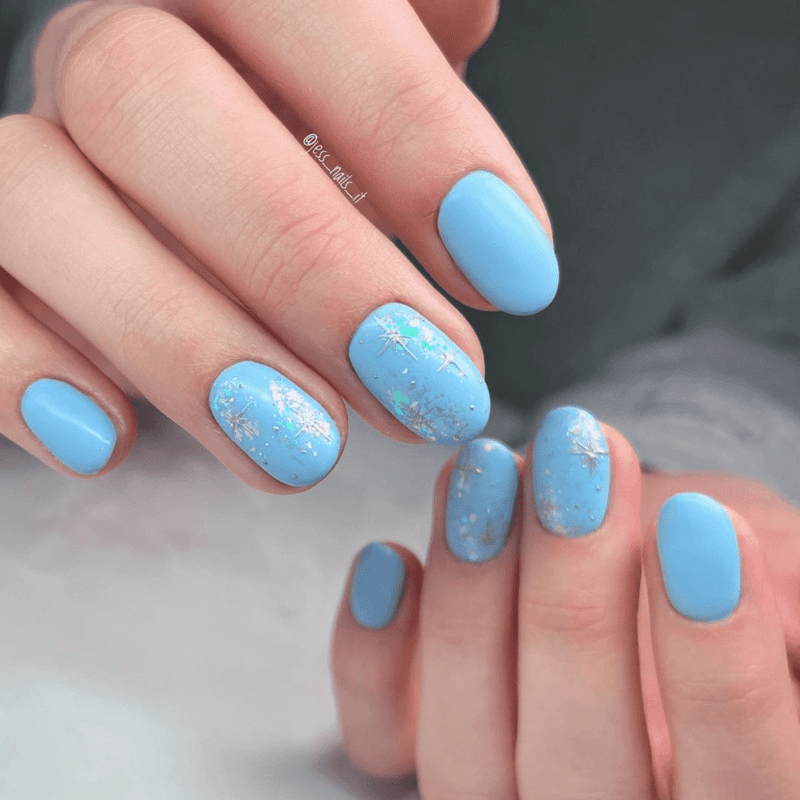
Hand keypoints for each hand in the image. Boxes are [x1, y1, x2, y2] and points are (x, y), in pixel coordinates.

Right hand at [0, 0, 556, 490]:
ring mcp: (27, 151)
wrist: (209, 201)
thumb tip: (461, 10)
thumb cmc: (322, 151)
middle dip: (304, 262)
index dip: (412, 133)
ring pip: (41, 198)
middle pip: (148, 96)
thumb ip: (413, 54)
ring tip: (308, 453)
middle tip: (427, 388)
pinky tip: (109, 443)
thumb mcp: (384, 95)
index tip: (517, 277)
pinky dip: (23, 368)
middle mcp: (103, 45)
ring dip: (185, 344)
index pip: (304, 1)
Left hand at [331, 406, 799, 797]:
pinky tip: (389, 560)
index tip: (700, 528)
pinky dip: (370, 652)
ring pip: (466, 752)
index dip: (721, 667)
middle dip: (574, 600)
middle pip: (581, 766)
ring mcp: (497, 793)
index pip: (744, 780)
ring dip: (471, 596)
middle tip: (577, 471)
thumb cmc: (715, 575)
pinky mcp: (415, 746)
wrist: (637, 564)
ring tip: (487, 472)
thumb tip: (719, 562)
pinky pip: (379, 737)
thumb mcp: (772, 569)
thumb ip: (771, 587)